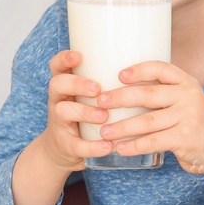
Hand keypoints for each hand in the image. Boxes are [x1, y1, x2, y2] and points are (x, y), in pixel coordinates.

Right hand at [33, 49, 118, 172]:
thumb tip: (146, 69)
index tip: (80, 55)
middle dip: (77, 84)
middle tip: (97, 89)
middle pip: (57, 84)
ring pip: (63, 111)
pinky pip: (75, 144)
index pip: (57, 66)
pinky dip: (92, 146)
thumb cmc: (85, 115)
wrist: (64, 149)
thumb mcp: (88, 97)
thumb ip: (106, 83)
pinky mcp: (65, 144)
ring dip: (85, 112)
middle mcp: (58, 100)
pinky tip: (107, 145)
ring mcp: (58, 122)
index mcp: (65, 86)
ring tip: (104, 116)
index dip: (64, 58)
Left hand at [97, 61, 203, 188]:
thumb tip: (119, 86)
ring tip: (104, 131)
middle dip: (120, 98)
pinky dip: (134, 146)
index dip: (139, 70)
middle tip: (100, 102)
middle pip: (148, 94)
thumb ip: (163, 91)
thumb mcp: (185, 98)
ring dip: (121, 127)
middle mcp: (188, 96)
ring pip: (147, 121)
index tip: (118, 75)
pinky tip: (120, 148)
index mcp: (186, 81)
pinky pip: (153, 141)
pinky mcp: (185, 138)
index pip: (160, 68)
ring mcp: (188, 117)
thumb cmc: (193, 120)